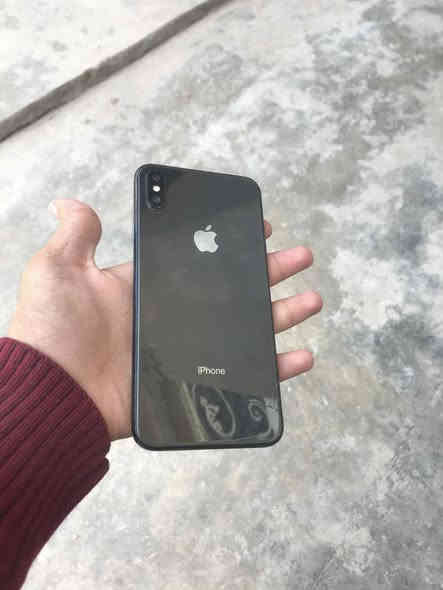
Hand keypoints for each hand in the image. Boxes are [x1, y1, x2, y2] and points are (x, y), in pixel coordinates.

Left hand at [8, 200, 321, 440]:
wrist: (54, 396)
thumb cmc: (52, 333)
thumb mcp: (58, 270)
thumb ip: (76, 236)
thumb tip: (72, 202)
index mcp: (149, 287)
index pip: (202, 261)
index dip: (231, 246)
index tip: (261, 228)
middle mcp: (174, 316)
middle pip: (236, 291)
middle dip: (271, 272)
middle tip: (300, 257)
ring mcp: (188, 352)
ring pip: (249, 329)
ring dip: (284, 314)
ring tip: (312, 298)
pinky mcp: (195, 385)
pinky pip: (247, 376)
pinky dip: (277, 368)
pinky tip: (302, 355)